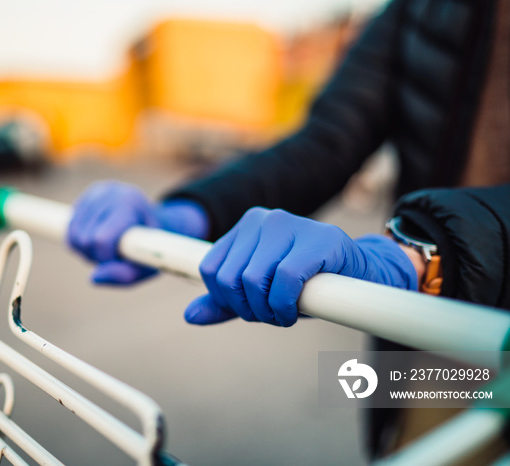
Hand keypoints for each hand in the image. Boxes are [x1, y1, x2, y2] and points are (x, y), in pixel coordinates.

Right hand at [67, 181, 208, 284]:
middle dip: (95, 255)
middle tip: (113, 256)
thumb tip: (93, 278)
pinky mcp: (85, 198)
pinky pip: (69, 230)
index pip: (101, 239)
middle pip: (85, 239)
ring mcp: (95, 193)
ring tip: (106, 249)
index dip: (105, 258)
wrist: (153, 222)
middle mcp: (110, 193)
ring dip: (86, 251)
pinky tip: (96, 241)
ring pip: (73, 235)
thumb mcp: (149, 264)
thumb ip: (125, 275)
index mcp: (130, 203)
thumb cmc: (151, 246)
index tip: (117, 260)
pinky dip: (79, 243)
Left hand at [184, 208, 417, 326]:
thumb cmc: (306, 282)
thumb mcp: (260, 292)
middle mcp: (262, 219)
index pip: (210, 270)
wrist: (362, 274)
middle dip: (247, 309)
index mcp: (245, 227)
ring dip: (267, 312)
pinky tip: (296, 312)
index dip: (226, 300)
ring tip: (284, 314)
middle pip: (228, 279)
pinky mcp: (317, 239)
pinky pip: (284, 280)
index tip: (250, 309)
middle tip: (272, 315)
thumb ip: (225, 302)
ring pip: (252, 280)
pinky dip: (285, 307)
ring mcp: (289, 224)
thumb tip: (189, 316)